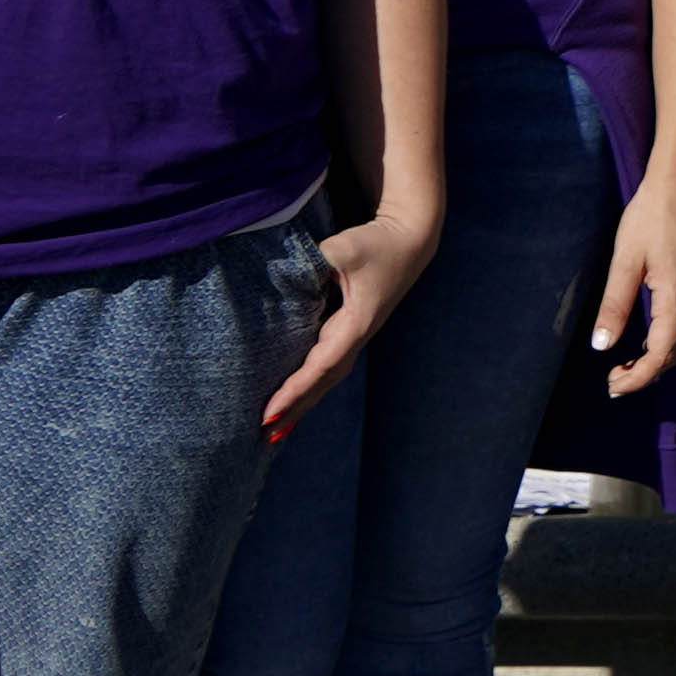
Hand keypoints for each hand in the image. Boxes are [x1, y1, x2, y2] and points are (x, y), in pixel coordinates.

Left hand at [260, 208, 439, 435]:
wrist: (409, 240)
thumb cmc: (378, 243)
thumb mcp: (344, 247)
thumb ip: (313, 261)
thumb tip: (281, 278)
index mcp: (356, 324)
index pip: (321, 365)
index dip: (295, 390)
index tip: (269, 412)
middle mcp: (356, 336)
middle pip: (323, 382)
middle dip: (296, 409)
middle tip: (266, 435)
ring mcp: (355, 335)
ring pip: (326, 377)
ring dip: (303, 403)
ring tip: (277, 429)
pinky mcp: (350, 328)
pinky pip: (327, 365)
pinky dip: (310, 385)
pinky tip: (295, 396)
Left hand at [592, 166, 675, 395]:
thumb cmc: (652, 214)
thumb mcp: (625, 259)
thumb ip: (615, 305)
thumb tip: (602, 345)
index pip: (661, 354)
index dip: (638, 377)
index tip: (613, 385)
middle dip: (649, 373)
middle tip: (616, 380)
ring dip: (663, 358)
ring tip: (632, 363)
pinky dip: (675, 340)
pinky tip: (654, 335)